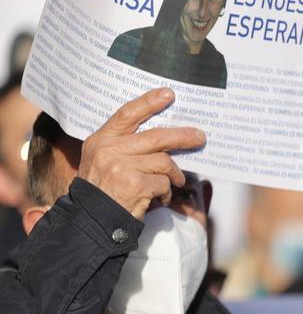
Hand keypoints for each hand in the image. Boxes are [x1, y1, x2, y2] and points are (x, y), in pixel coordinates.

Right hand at [75, 88, 204, 219]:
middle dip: (183, 136)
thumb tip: (165, 138)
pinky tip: (159, 199)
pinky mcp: (135, 184)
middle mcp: (109, 150)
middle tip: (200, 137)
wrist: (92, 219)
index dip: (149, 102)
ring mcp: (121, 167)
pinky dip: (166, 192)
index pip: (127, 114)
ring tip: (174, 182)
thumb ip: (125, 146)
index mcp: (101, 140)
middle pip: (156, 136)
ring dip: (174, 174)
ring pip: (164, 162)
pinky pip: (163, 183)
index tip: (169, 94)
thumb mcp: (103, 160)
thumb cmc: (103, 189)